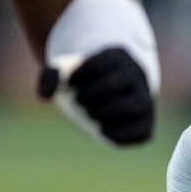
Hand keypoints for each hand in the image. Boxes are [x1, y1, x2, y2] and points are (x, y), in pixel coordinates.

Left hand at [39, 47, 156, 146]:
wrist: (110, 94)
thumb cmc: (86, 82)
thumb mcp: (67, 73)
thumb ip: (52, 76)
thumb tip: (43, 96)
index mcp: (117, 56)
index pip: (97, 64)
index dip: (78, 76)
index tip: (73, 82)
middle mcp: (136, 76)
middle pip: (110, 86)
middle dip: (88, 97)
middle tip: (81, 101)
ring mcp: (145, 100)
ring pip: (132, 106)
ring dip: (104, 113)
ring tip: (92, 114)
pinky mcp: (146, 124)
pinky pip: (141, 132)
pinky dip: (120, 135)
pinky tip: (104, 130)